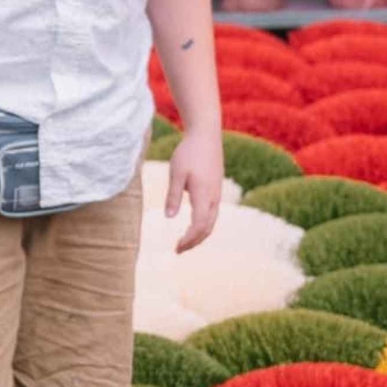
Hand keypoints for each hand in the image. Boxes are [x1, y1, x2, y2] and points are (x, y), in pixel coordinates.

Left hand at [166, 131, 222, 252]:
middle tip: (178, 250)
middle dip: (194, 242)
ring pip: (211, 222)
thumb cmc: (188, 153)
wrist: (206, 136)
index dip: (188, 240)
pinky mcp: (216, 190)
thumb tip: (169, 217)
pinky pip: (212, 214)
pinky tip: (193, 226)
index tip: (176, 247)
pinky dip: (204, 225)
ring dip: (200, 235)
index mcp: (204, 196)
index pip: (198, 226)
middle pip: (207, 229)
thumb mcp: (176, 173)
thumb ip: (173, 196)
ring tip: (185, 242)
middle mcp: (214, 199)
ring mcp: (217, 194)